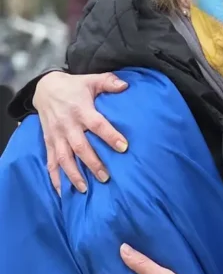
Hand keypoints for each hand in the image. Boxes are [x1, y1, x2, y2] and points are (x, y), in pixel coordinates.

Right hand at [33, 71, 128, 193]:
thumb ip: (108, 82)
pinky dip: (55, 178)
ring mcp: (56, 135)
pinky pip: (50, 162)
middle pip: (80, 147)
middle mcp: (67, 125)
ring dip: (73, 174)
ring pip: (64, 158)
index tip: (123, 147)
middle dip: (92, 163)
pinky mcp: (49, 142)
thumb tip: (126, 85)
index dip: (110, 136)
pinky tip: (62, 192)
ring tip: (84, 189)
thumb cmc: (73, 87)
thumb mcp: (90, 80)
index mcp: (80, 110)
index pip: (97, 124)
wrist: (44, 88)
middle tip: (105, 177)